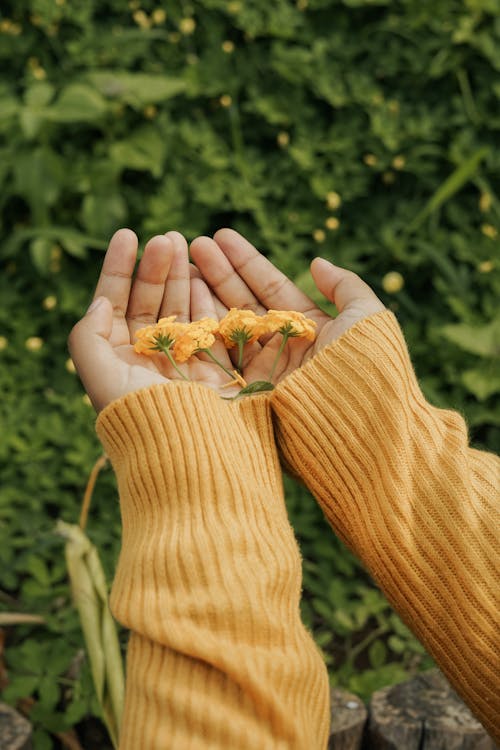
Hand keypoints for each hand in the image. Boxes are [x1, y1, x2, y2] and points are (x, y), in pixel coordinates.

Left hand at [69, 229, 243, 411]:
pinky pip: (209, 322)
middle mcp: (149, 356)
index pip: (115, 303)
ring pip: (180, 306)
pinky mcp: (214, 365)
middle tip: (166, 236)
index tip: (127, 235)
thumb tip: (100, 302)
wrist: (186, 449)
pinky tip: (202, 273)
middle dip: (155, 266)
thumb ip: (87, 336)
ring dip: (180, 274)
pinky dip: (206, 296)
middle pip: (150, 300)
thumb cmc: (138, 414)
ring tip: (183, 242)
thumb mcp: (97, 375)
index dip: (118, 268)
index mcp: (118, 358)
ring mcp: (183, 359)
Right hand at [189, 229, 385, 384]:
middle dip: (219, 272)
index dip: (247, 261)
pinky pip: (218, 354)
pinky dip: (200, 327)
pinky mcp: (245, 392)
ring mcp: (262, 371)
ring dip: (204, 294)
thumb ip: (345, 286)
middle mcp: (282, 349)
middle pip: (244, 302)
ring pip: (227, 325)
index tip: (221, 236)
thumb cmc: (366, 365)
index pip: (271, 287)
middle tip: (194, 244)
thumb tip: (317, 262)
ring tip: (182, 263)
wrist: (360, 425)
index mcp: (309, 328)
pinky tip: (183, 300)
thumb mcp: (365, 316)